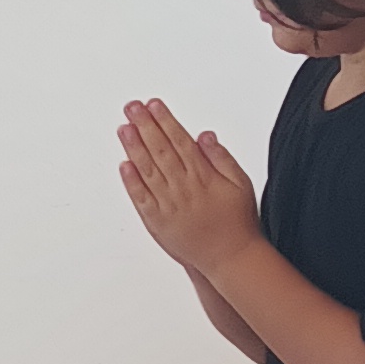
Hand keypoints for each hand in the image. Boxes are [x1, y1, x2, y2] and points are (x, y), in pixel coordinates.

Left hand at [118, 99, 260, 277]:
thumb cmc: (238, 222)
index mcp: (203, 176)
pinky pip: (141, 198)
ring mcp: (169, 205)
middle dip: (145, 126)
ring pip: (147, 170)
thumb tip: (204, 136)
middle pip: (160, 150)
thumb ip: (221, 158)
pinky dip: (131, 182)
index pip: (180, 141)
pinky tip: (124, 165)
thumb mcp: (240, 184)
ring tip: (124, 128)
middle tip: (132, 108)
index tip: (153, 105)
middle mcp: (184, 188)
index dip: (165, 121)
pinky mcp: (158, 223)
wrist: (231, 258)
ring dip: (134, 148)